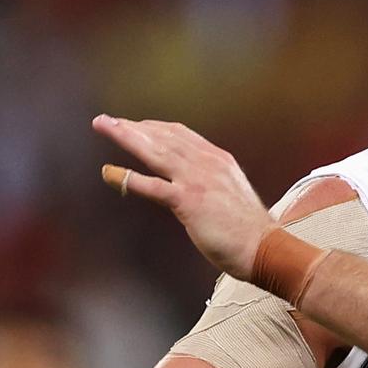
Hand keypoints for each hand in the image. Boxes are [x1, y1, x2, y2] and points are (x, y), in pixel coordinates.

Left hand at [91, 115, 273, 279]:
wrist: (264, 247)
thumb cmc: (249, 229)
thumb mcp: (231, 193)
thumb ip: (212, 182)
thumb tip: (194, 185)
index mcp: (219, 160)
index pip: (181, 134)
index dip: (154, 128)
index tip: (134, 126)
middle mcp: (207, 163)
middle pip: (164, 137)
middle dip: (132, 127)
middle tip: (106, 121)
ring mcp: (197, 180)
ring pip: (156, 151)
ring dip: (125, 137)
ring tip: (103, 127)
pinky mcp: (189, 201)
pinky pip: (152, 186)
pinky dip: (128, 178)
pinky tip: (109, 172)